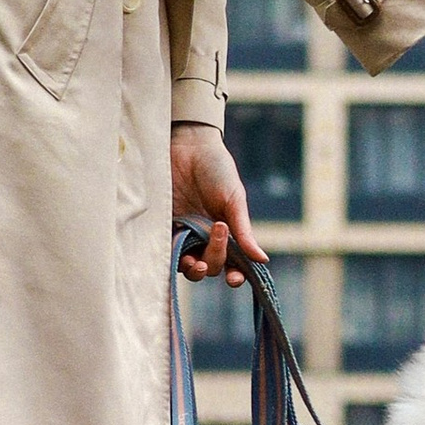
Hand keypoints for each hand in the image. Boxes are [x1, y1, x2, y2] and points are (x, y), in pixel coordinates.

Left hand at [170, 125, 262, 275]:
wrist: (188, 146)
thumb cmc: (216, 169)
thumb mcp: (234, 199)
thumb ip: (243, 230)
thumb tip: (262, 259)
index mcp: (226, 233)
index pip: (232, 263)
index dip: (234, 275)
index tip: (235, 278)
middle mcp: (204, 238)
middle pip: (210, 266)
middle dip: (215, 261)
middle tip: (216, 233)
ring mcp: (182, 234)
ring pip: (187, 266)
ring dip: (193, 269)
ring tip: (194, 261)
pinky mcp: (161, 227)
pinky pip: (165, 250)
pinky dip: (171, 257)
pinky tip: (175, 253)